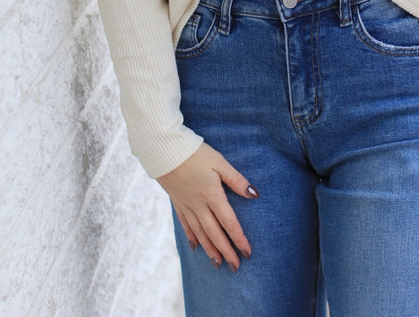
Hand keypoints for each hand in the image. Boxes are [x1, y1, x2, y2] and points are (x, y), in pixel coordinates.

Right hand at [157, 142, 258, 270]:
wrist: (164, 151)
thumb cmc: (195, 153)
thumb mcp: (219, 162)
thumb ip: (236, 180)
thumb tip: (254, 194)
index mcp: (212, 196)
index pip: (229, 223)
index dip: (239, 239)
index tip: (247, 253)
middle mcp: (199, 205)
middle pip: (215, 233)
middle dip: (226, 252)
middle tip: (235, 267)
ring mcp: (187, 206)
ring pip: (200, 233)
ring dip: (210, 250)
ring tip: (218, 263)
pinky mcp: (177, 202)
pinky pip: (185, 225)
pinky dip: (191, 237)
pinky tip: (195, 247)